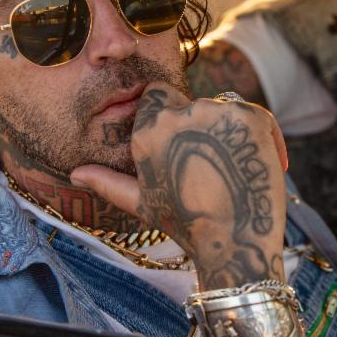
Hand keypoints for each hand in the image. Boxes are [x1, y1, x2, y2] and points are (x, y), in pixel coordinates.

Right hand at [70, 83, 288, 290]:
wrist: (235, 241)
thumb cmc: (185, 225)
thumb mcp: (141, 204)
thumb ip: (108, 182)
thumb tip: (76, 173)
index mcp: (149, 130)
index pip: (156, 95)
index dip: (169, 114)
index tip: (182, 142)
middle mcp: (181, 113)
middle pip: (192, 103)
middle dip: (201, 128)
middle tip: (212, 166)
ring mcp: (218, 112)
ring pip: (223, 109)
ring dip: (229, 132)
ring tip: (233, 171)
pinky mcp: (252, 116)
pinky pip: (254, 116)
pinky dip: (260, 137)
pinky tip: (259, 167)